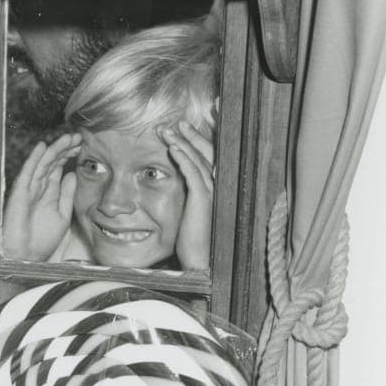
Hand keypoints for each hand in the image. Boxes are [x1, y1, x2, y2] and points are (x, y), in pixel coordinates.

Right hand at [2, 133, 81, 260]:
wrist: (26, 256)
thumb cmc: (42, 240)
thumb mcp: (62, 215)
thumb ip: (66, 194)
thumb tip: (70, 174)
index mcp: (48, 193)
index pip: (58, 168)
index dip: (68, 156)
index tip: (81, 146)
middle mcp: (38, 188)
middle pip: (51, 162)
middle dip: (64, 149)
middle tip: (78, 136)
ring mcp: (28, 189)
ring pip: (42, 164)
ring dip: (54, 150)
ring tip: (67, 138)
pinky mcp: (19, 193)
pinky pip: (27, 173)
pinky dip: (34, 159)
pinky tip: (42, 147)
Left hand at [158, 112, 215, 270]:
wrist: (201, 262)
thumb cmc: (193, 240)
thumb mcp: (190, 212)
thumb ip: (188, 195)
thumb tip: (175, 181)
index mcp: (216, 189)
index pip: (208, 159)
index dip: (197, 143)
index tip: (182, 130)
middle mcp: (218, 187)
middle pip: (207, 153)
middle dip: (190, 136)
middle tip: (176, 123)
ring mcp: (212, 192)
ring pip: (198, 159)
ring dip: (182, 142)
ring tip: (167, 130)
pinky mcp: (203, 199)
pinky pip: (193, 173)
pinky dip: (183, 158)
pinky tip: (172, 147)